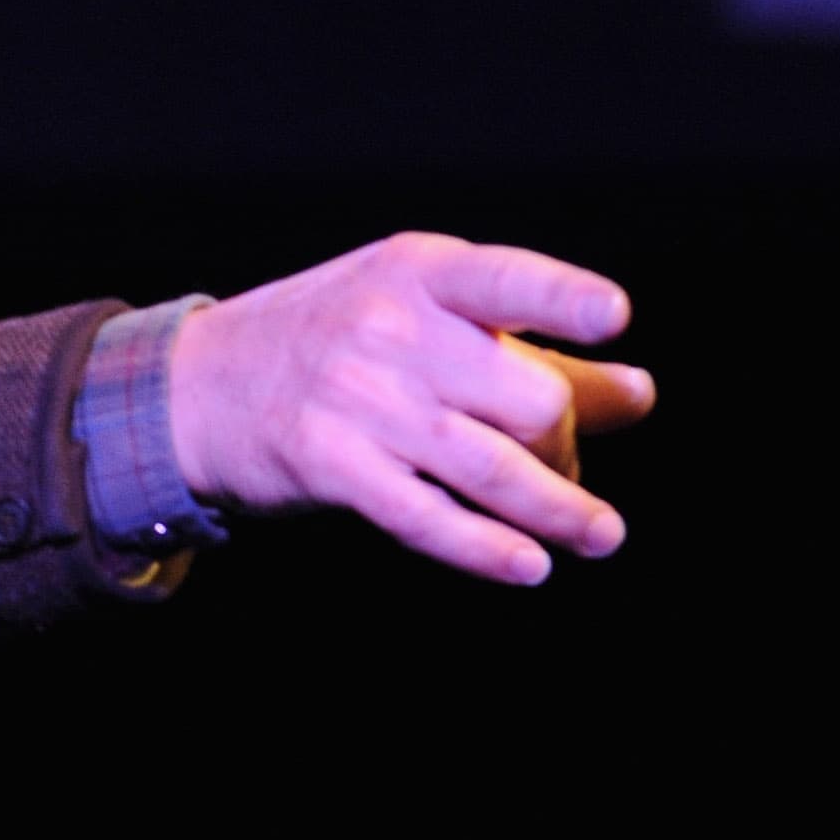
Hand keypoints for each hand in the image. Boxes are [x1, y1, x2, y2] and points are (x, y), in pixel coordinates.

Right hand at [166, 233, 655, 584]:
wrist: (200, 385)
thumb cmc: (335, 339)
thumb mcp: (422, 313)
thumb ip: (535, 349)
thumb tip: (639, 393)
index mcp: (420, 273)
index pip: (504, 281)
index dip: (561, 297)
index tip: (614, 316)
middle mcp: (391, 329)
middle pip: (528, 397)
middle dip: (566, 446)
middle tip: (564, 468)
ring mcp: (359, 400)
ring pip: (492, 466)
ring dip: (562, 511)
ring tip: (602, 535)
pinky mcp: (332, 466)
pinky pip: (427, 517)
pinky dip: (485, 548)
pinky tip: (528, 566)